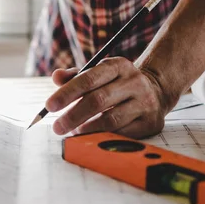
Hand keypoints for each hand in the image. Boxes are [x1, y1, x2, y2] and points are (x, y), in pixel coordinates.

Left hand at [46, 57, 175, 138]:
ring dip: (87, 129)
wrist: (154, 92)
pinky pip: (123, 134)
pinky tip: (92, 137)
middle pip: (98, 100)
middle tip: (57, 127)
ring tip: (73, 133)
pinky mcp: (151, 122)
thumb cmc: (114, 84)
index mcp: (118, 66)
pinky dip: (104, 137)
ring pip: (111, 120)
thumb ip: (74, 76)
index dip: (67, 93)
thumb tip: (56, 77)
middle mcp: (134, 82)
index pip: (88, 79)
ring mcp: (145, 102)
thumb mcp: (97, 74)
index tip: (49, 106)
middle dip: (73, 116)